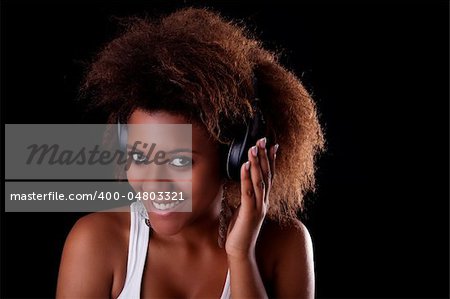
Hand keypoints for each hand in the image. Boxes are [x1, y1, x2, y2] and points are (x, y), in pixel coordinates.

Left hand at [225, 137, 278, 259]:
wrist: (240, 250)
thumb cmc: (240, 229)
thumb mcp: (243, 209)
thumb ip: (245, 196)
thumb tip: (242, 183)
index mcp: (263, 199)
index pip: (269, 176)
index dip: (271, 160)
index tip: (273, 145)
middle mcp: (264, 201)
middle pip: (266, 175)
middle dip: (265, 156)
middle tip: (263, 140)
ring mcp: (258, 207)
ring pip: (259, 181)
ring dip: (256, 163)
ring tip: (254, 148)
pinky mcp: (250, 212)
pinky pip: (248, 192)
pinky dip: (246, 177)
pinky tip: (245, 165)